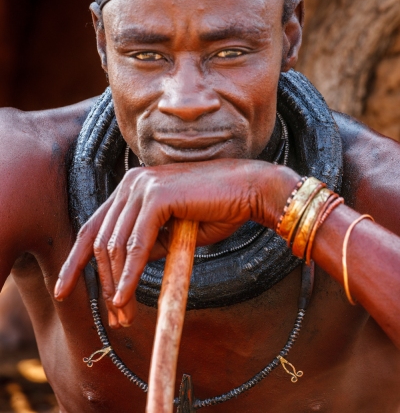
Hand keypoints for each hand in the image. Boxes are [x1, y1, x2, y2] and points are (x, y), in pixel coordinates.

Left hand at [54, 159, 297, 326]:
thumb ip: (147, 244)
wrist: (250, 191)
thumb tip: (124, 273)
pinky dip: (129, 276)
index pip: (94, 227)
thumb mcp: (173, 232)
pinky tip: (124, 299)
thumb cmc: (217, 210)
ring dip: (117, 286)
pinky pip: (136, 245)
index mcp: (131, 187)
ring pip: (115, 246)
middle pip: (101, 240)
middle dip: (102, 284)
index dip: (76, 261)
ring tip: (122, 317)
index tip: (63, 289)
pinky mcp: (157, 196)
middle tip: (114, 319)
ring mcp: (141, 186)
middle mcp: (130, 183)